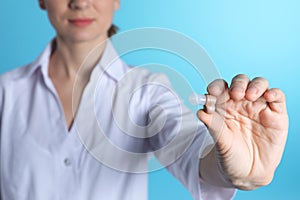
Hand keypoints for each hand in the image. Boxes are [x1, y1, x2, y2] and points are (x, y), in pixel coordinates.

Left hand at [197, 74, 288, 189]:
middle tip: (235, 94)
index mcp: (224, 106)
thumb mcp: (220, 141)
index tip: (213, 92)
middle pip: (240, 82)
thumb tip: (200, 111)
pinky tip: (268, 96)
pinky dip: (274, 93)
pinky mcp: (276, 114)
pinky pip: (277, 97)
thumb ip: (212, 125)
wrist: (247, 172)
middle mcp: (241, 102)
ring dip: (255, 85)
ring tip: (250, 96)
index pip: (220, 88)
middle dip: (237, 84)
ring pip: (259, 84)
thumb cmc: (230, 154)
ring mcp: (259, 106)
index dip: (216, 86)